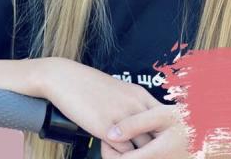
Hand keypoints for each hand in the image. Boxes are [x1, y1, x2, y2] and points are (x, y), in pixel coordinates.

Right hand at [40, 57, 160, 154]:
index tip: (157, 142)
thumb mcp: (118, 91)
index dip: (162, 133)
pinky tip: (113, 153)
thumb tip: (140, 121)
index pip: (164, 118)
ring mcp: (122, 116)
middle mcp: (136, 104)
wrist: (66, 79)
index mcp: (140, 94)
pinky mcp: (106, 128)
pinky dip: (122, 157)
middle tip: (149, 154)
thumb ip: (132, 105)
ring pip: (144, 146)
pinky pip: (125, 152)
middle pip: (158, 134)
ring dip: (139, 154)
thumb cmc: (89, 86)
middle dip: (155, 146)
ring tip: (132, 157)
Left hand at [102, 104, 192, 157]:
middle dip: (113, 153)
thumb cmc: (187, 121)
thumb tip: (111, 133)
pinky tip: (139, 143)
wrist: (210, 132)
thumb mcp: (161, 115)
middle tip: (113, 135)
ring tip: (125, 138)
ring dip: (125, 155)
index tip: (107, 134)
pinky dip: (136, 155)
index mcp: (152, 157)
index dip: (106, 150)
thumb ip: (135, 123)